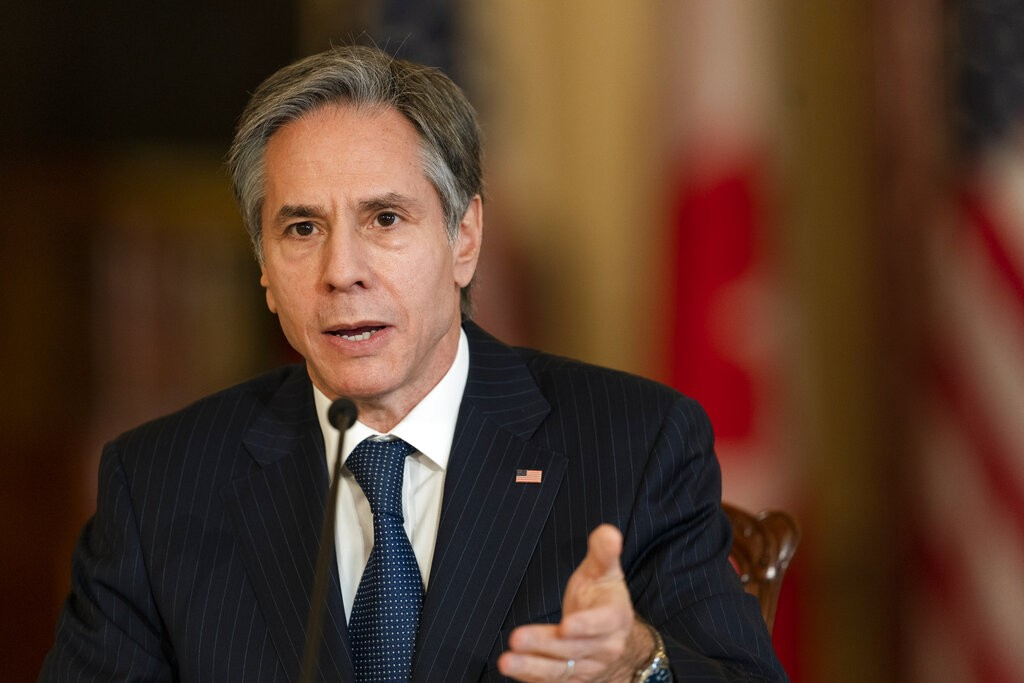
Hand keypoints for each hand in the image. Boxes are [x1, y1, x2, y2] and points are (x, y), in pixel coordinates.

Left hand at [497, 524, 652, 681]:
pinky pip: (551, 681)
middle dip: (544, 644)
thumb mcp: (605, 571)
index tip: (565, 625)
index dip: (584, 626)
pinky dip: (531, 678)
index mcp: (614, 618)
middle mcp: (604, 648)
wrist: (613, 636)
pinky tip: (512, 669)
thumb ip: (604, 552)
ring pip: (559, 669)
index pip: (601, 623)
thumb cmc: (603, 596)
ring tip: (506, 661)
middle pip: (572, 648)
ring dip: (531, 667)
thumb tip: (609, 532)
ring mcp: (588, 667)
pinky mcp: (572, 679)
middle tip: (516, 638)